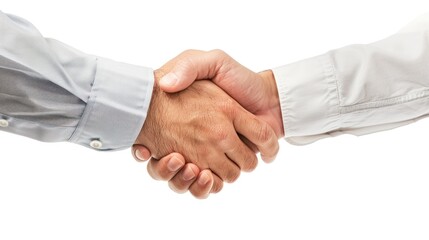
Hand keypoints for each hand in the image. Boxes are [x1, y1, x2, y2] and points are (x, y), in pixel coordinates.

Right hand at [133, 50, 282, 197]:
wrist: (269, 98)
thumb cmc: (239, 79)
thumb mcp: (212, 61)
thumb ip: (189, 66)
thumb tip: (165, 84)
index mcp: (183, 119)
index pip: (148, 140)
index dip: (141, 150)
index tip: (144, 150)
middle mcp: (192, 140)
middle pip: (167, 166)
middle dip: (169, 169)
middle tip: (175, 157)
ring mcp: (208, 155)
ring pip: (185, 179)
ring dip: (185, 179)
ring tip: (191, 166)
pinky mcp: (223, 167)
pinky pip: (207, 187)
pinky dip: (203, 187)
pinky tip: (205, 176)